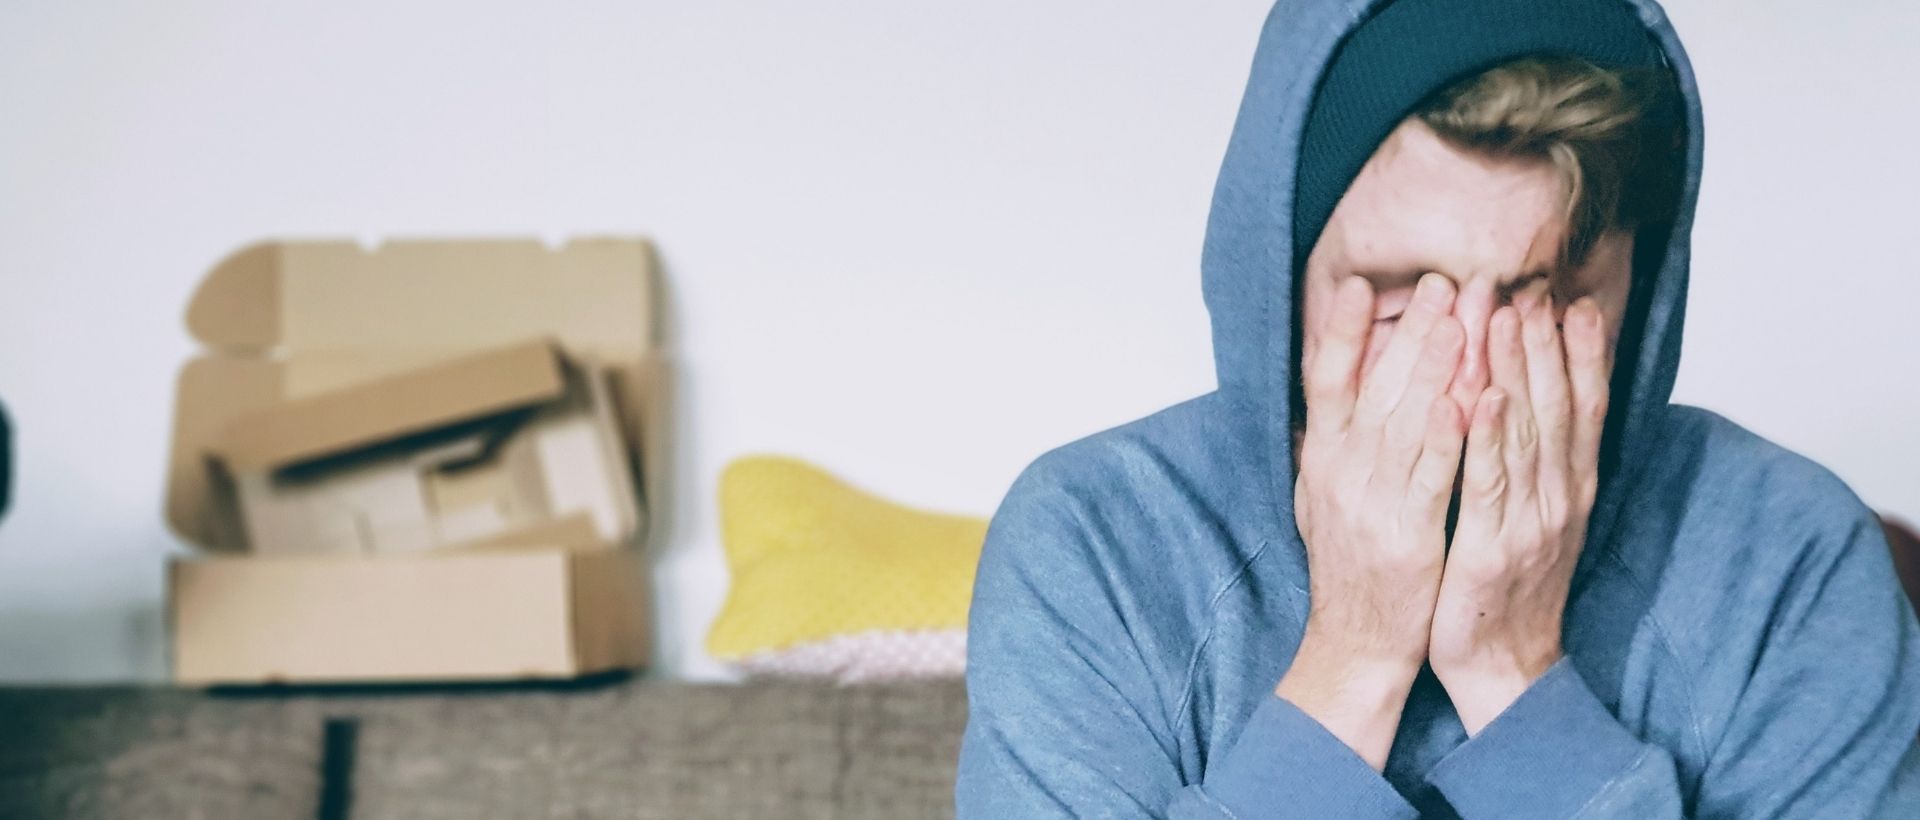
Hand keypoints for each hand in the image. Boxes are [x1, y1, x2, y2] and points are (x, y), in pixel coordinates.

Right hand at [1279, 273, 1466, 768]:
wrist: (1356, 644)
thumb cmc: (1348, 568)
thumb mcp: (1318, 497)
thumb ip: (1326, 444)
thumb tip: (1326, 393)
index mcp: (1321, 459)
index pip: (1325, 381)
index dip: (1342, 332)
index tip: (1360, 285)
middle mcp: (1341, 473)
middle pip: (1376, 388)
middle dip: (1411, 331)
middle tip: (1444, 281)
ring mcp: (1372, 503)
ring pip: (1407, 422)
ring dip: (1435, 366)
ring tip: (1462, 317)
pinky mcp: (1408, 534)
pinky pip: (1431, 477)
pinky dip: (1449, 437)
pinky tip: (1469, 399)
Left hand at [1428, 298, 1610, 733]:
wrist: (1503, 666)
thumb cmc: (1506, 586)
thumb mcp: (1533, 515)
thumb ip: (1537, 460)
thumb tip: (1531, 399)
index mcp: (1569, 487)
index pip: (1582, 405)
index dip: (1579, 351)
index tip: (1569, 296)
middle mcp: (1559, 497)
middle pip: (1556, 405)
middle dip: (1543, 341)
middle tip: (1530, 284)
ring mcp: (1529, 521)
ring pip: (1525, 432)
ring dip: (1516, 370)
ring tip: (1505, 316)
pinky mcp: (1489, 547)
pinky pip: (1487, 483)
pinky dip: (1487, 438)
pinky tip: (1480, 397)